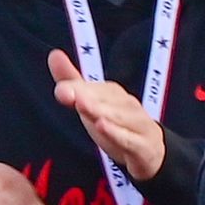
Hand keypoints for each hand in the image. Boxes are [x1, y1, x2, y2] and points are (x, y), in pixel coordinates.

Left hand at [48, 49, 163, 181]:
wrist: (150, 150)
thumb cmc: (117, 123)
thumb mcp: (92, 103)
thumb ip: (72, 82)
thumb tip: (54, 54)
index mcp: (113, 93)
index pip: (94, 89)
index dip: (76, 89)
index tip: (60, 89)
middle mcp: (127, 105)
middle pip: (105, 101)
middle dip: (87, 98)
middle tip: (66, 94)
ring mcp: (137, 124)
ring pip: (118, 117)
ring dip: (101, 111)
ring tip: (82, 106)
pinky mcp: (143, 146)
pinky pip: (129, 139)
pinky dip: (116, 133)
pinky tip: (102, 127)